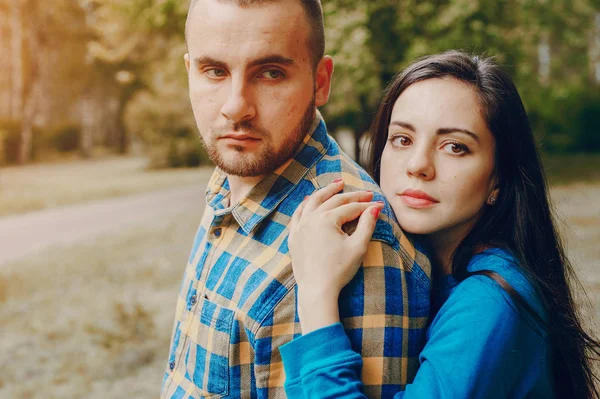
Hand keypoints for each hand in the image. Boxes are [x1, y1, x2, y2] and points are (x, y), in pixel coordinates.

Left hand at [289, 179, 382, 332]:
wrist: (317, 290)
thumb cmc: (339, 270)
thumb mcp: (357, 247)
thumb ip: (367, 224)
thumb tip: (375, 207)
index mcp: (327, 219)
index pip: (351, 208)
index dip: (367, 206)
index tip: (378, 203)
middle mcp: (311, 218)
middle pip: (333, 201)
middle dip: (351, 196)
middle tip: (365, 193)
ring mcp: (300, 227)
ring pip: (313, 202)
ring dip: (326, 192)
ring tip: (337, 185)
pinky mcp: (294, 237)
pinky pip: (298, 214)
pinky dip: (305, 205)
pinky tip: (310, 200)